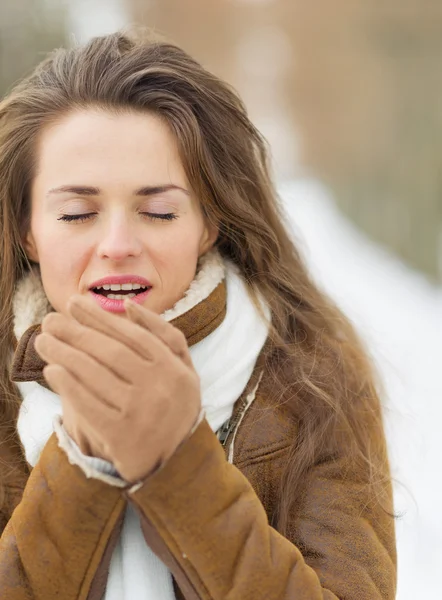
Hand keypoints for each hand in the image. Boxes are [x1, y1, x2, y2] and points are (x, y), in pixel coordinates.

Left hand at [34, 296, 200, 481]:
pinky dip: (69, 386)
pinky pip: (89, 406)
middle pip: (110, 352)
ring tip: (44, 341)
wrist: (178, 461)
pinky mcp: (122, 437)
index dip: (100, 317)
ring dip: (65, 354)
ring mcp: (141, 413)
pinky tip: (53, 371)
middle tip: (50, 320)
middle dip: (76, 332)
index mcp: (174, 368)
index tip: (74, 304)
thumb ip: (166, 335)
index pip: (132, 335)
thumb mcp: (184, 369)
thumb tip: (130, 306)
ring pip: (96, 375)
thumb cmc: (175, 405)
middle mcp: (160, 387)